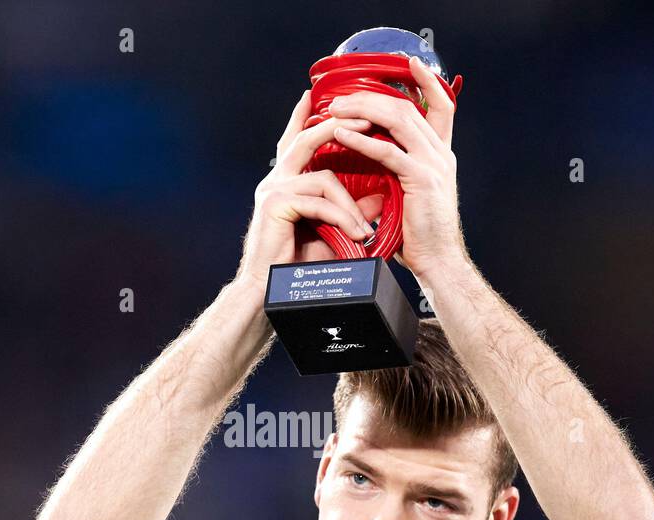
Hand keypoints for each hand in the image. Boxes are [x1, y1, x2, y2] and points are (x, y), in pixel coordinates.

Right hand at [236, 91, 386, 286]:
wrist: (271, 291)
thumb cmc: (299, 265)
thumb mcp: (333, 231)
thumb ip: (353, 209)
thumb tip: (381, 194)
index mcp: (284, 182)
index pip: (295, 141)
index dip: (302, 117)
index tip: (311, 96)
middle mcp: (276, 180)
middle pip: (307, 141)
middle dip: (337, 127)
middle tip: (365, 119)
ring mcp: (274, 190)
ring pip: (323, 178)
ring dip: (349, 205)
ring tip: (365, 230)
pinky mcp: (277, 205)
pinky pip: (319, 201)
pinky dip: (341, 217)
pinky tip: (355, 233)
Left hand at [326, 55, 466, 280]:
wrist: (438, 260)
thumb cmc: (418, 234)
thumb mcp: (410, 194)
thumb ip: (397, 171)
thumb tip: (370, 157)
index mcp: (441, 154)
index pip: (443, 106)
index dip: (429, 82)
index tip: (411, 63)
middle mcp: (441, 153)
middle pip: (408, 107)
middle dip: (373, 95)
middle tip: (341, 96)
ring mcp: (434, 164)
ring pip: (398, 120)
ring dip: (363, 110)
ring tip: (335, 111)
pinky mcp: (420, 179)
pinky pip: (387, 151)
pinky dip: (362, 140)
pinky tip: (341, 135)